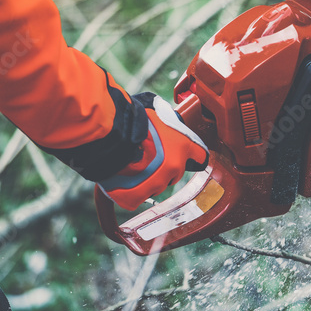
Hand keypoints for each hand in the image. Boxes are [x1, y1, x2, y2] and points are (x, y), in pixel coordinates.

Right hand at [96, 94, 207, 209]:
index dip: (193, 157)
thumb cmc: (132, 119)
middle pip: (176, 173)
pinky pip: (139, 197)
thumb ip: (168, 122)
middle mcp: (175, 166)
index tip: (185, 156)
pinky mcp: (142, 194)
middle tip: (147, 157)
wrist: (110, 134)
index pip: (201, 157)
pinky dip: (132, 192)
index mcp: (183, 146)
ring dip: (149, 179)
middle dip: (165, 168)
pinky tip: (124, 179)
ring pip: (158, 186)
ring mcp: (159, 182)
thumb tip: (165, 115)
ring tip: (133, 165)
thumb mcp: (157, 114)